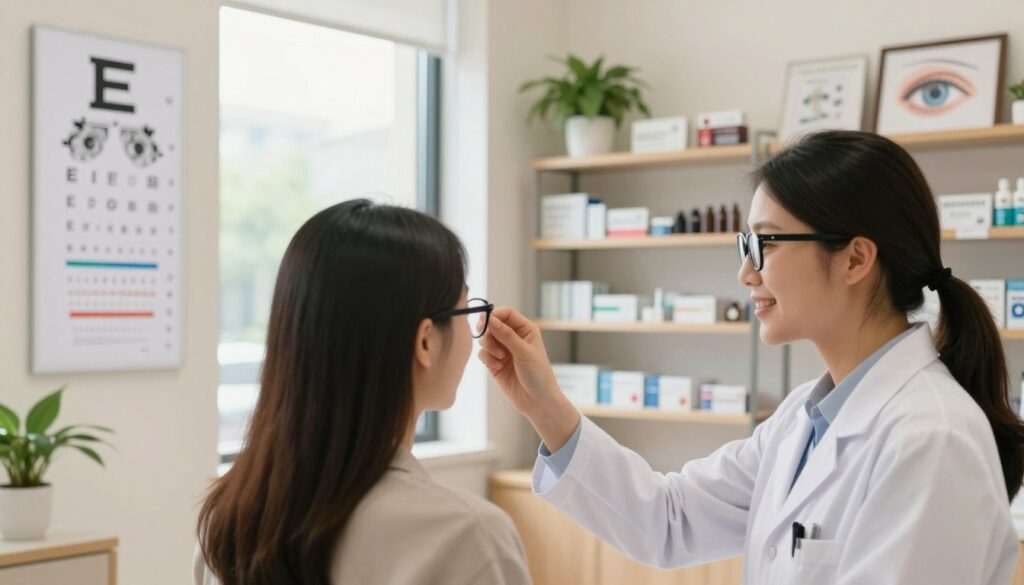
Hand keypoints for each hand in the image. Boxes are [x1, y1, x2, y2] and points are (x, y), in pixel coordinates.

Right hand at [477, 307, 579, 450]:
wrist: (537, 401)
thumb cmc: (538, 375)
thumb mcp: (524, 352)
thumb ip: (506, 335)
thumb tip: (490, 319)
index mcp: (525, 330)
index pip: (506, 313)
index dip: (495, 314)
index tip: (486, 321)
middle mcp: (513, 337)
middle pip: (492, 324)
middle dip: (488, 331)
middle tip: (485, 336)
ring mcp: (502, 350)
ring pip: (485, 338)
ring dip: (488, 346)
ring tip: (500, 357)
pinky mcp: (494, 363)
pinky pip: (482, 353)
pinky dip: (487, 358)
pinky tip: (497, 366)